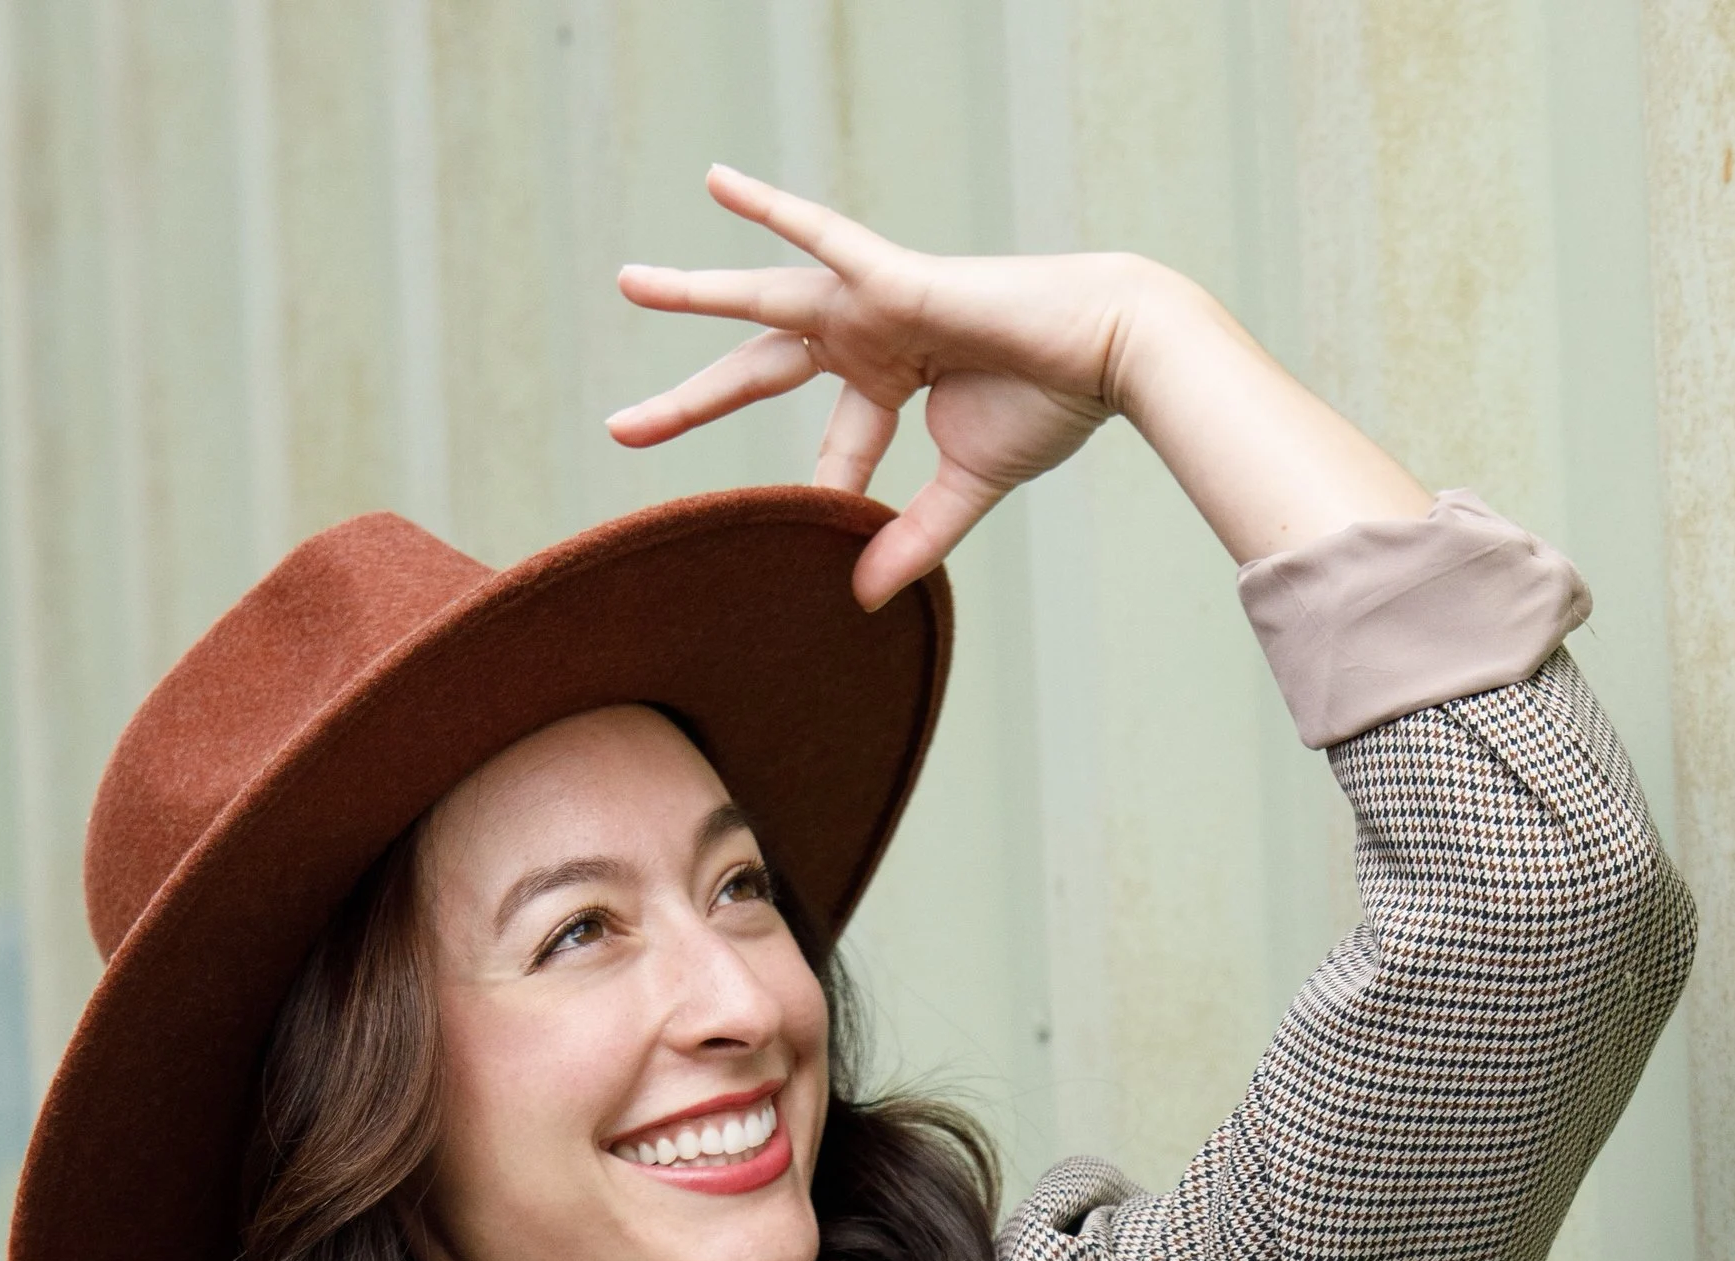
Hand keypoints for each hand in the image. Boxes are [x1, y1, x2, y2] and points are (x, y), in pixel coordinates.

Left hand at [612, 166, 1134, 607]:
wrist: (1112, 355)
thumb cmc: (1052, 405)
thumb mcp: (967, 486)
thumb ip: (912, 537)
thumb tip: (864, 601)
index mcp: (890, 380)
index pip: (836, 450)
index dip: (831, 498)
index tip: (832, 542)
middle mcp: (871, 335)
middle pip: (760, 370)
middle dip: (692, 403)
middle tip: (623, 430)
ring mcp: (876, 301)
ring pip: (765, 299)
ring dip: (696, 293)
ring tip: (629, 286)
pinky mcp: (896, 277)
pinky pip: (823, 235)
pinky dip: (772, 210)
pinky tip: (716, 185)